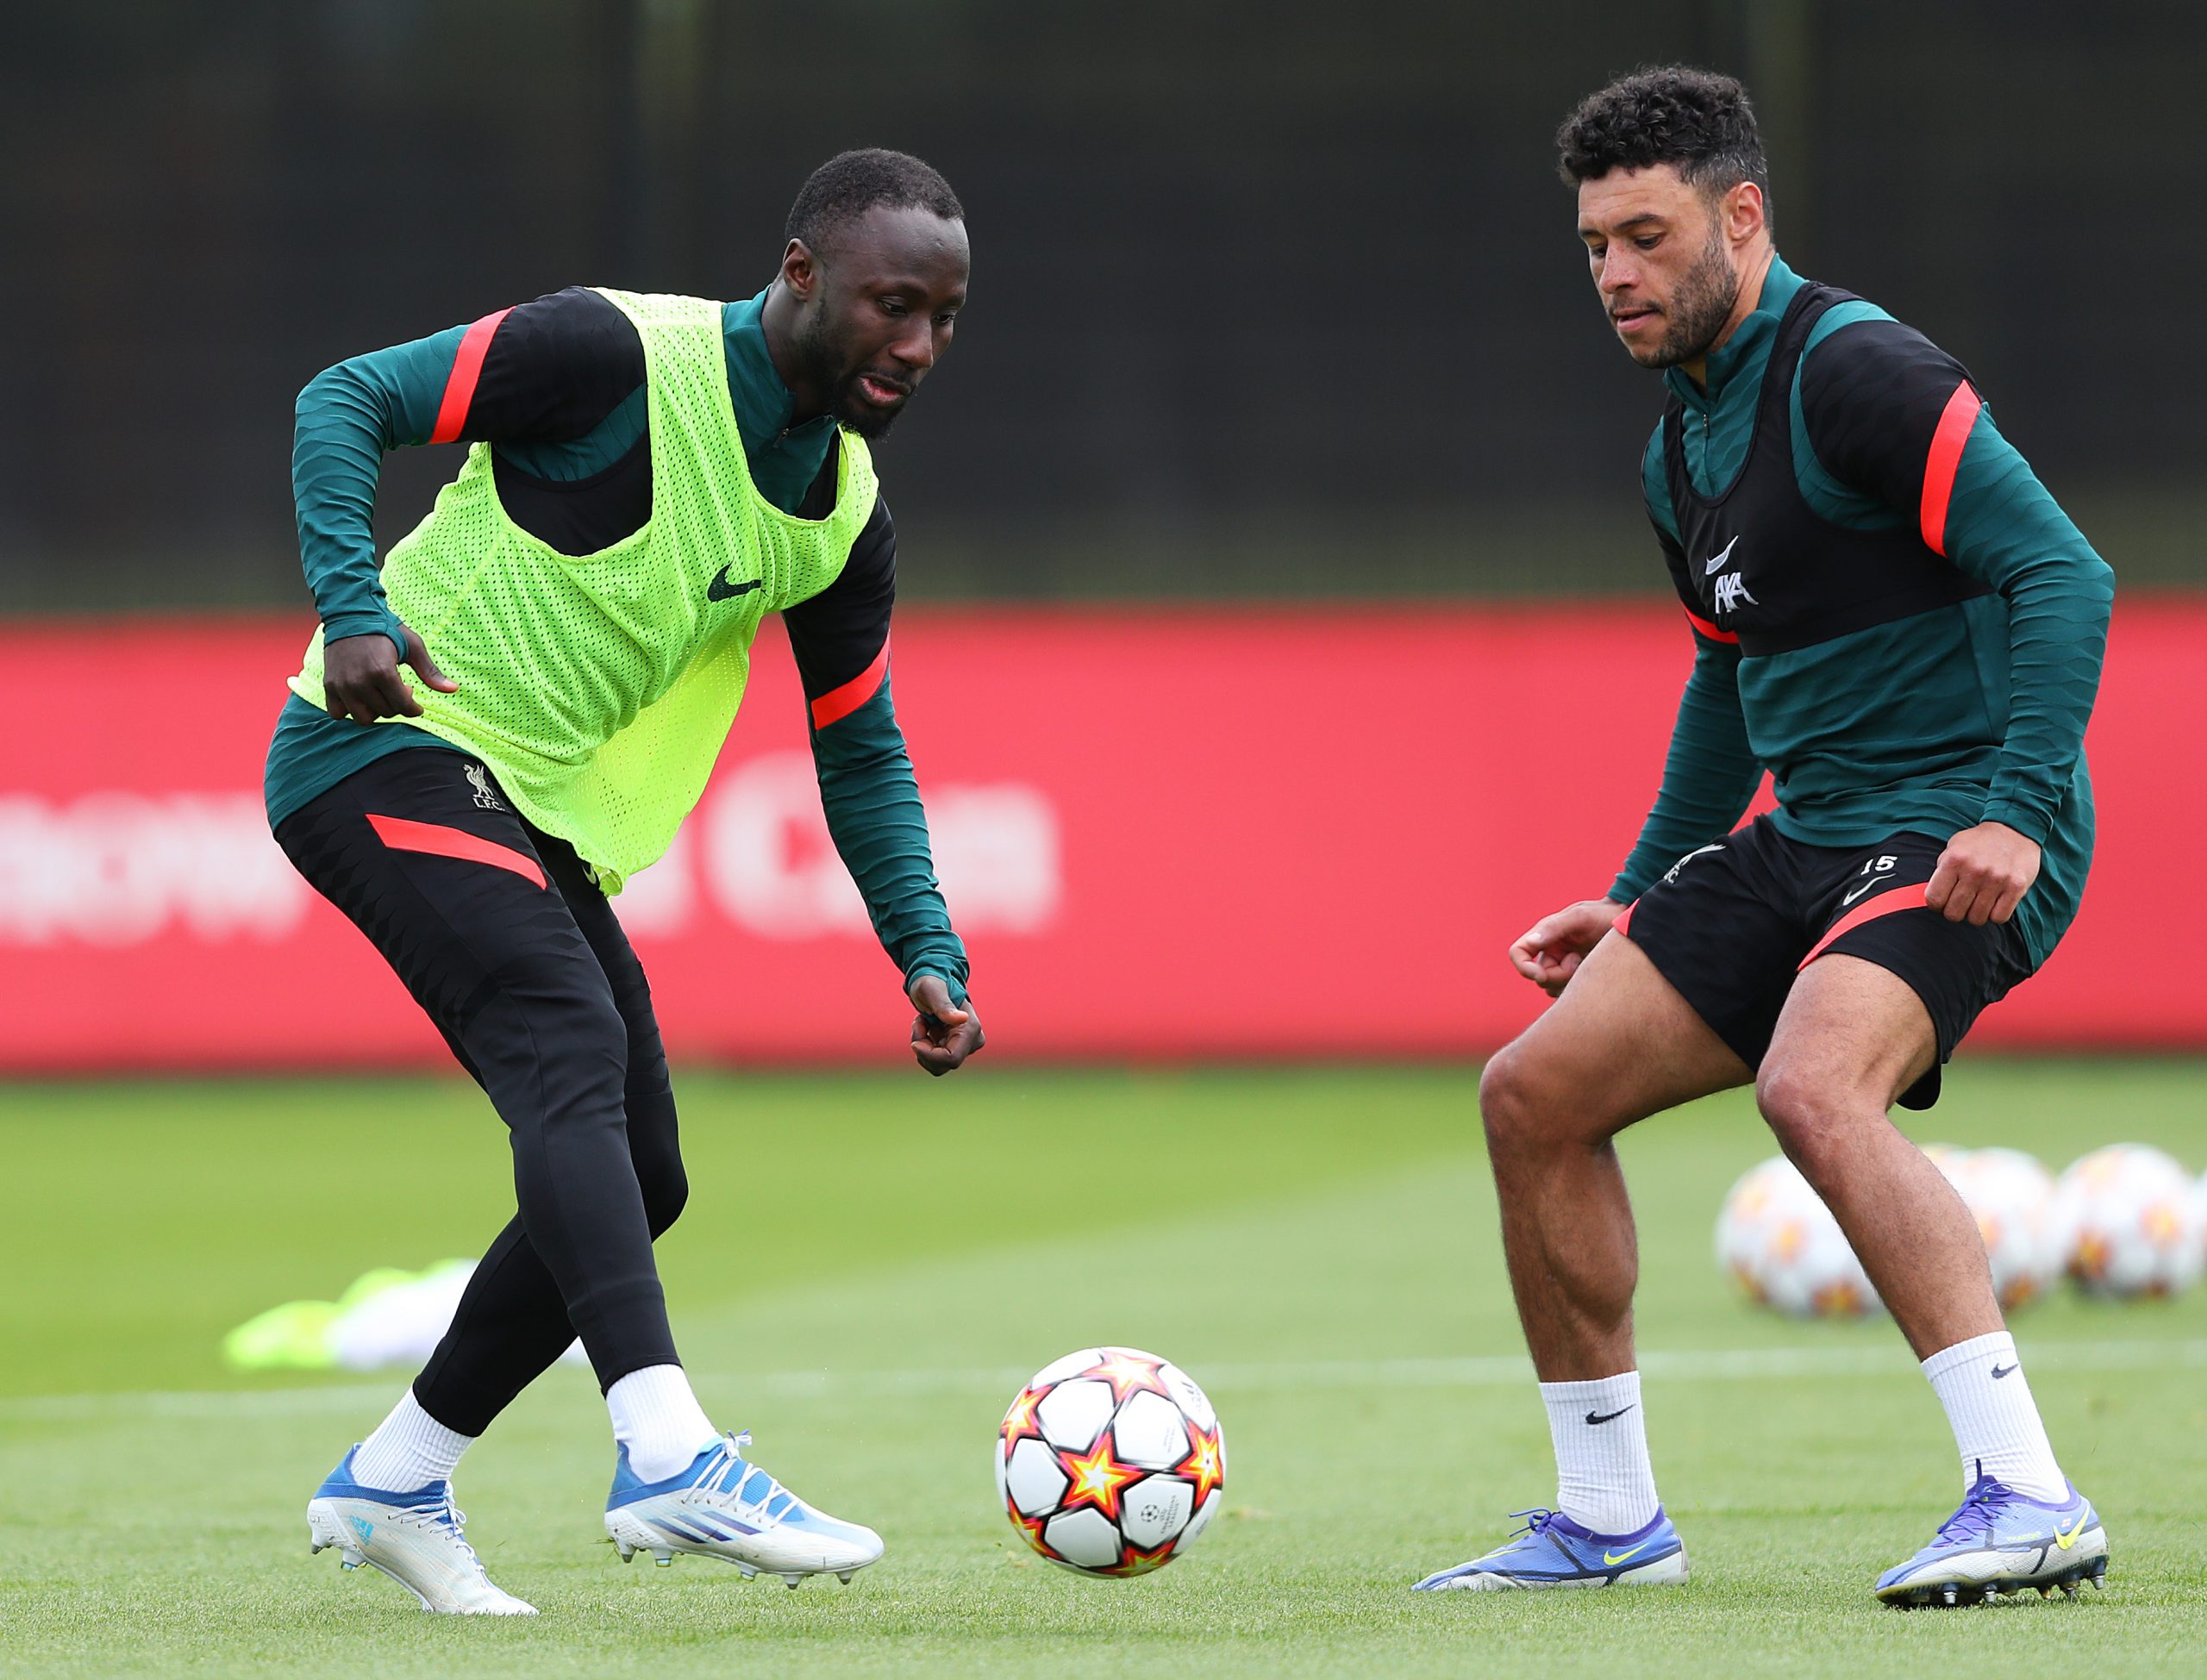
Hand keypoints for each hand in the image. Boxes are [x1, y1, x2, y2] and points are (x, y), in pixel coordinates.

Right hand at [322, 625, 458, 723]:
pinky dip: (350, 710)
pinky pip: (339, 713)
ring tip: (380, 693)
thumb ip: (431, 671)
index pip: (403, 708)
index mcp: (383, 672)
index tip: (413, 697)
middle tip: (397, 687)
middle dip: (396, 704)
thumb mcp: (413, 647)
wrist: (351, 614)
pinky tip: (360, 696)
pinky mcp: (329, 685)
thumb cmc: (385, 629)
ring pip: (364, 718)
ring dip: (375, 710)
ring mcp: (342, 685)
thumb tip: (454, 689)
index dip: (413, 708)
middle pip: (385, 713)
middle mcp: (360, 682)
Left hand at [909, 974, 984, 1075]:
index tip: (914, 1042)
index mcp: (971, 1027)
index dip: (930, 1056)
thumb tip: (962, 1019)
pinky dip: (923, 1046)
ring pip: (937, 1065)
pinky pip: (934, 1060)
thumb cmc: (932, 983)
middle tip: (919, 1022)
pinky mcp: (955, 1049)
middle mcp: (972, 1040)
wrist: (933, 982)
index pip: (952, 1058)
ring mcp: (965, 1047)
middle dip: (924, 1048)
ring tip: (922, 1022)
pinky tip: (926, 1027)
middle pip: (943, 1064)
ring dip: (922, 1046)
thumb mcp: (932, 991)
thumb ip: (944, 1006)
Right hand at [1509, 898, 1625, 996]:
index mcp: (1545, 935)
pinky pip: (1568, 994)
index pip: (1519, 953)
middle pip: (1540, 977)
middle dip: (1558, 975)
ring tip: (1589, 964)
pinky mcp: (1577, 978)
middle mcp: (1551, 952)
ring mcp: (1563, 966)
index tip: (1541, 976)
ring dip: (1570, 983)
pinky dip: (1579, 989)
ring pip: (1553, 989)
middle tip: (1579, 962)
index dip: (1524, 967)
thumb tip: (1532, 942)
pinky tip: (1594, 974)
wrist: (1630, 925)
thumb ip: (1555, 927)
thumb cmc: (1604, 915)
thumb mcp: (1581, 917)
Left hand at [1926, 821, 2039, 925]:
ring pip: (1977, 919)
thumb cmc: (1979, 844)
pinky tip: (1994, 903)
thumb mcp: (1953, 848)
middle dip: (1955, 912)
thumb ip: (1941, 871)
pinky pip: (1999, 918)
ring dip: (1975, 914)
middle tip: (1961, 903)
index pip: (1934, 899)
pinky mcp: (2017, 887)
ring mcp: (1997, 879)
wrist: (2015, 830)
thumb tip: (1930, 898)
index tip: (1942, 902)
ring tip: (1978, 901)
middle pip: (1954, 913)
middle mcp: (1974, 870)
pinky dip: (1994, 915)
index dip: (1936, 905)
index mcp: (1954, 860)